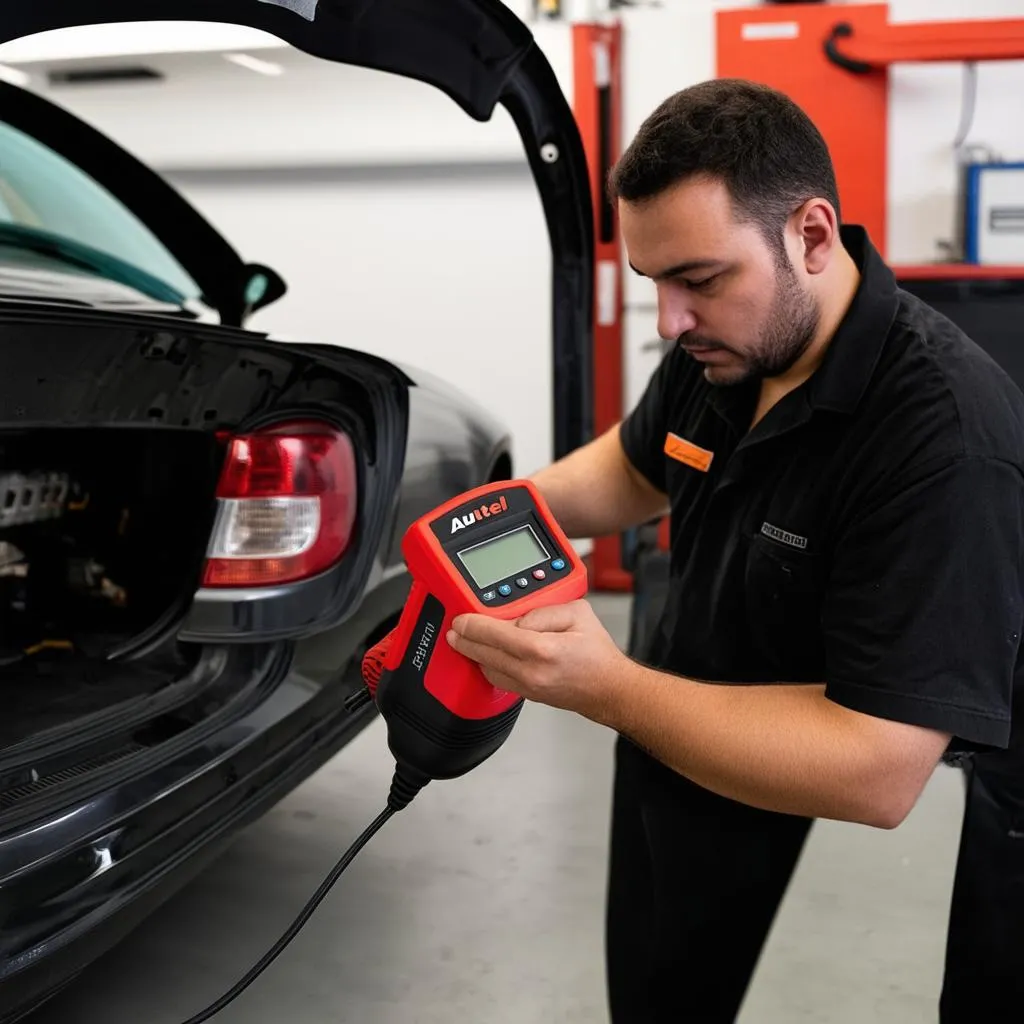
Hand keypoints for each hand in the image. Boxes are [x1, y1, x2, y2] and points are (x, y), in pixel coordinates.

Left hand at [446, 599, 632, 720]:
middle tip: (454, 630)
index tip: (462, 619)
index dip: (474, 625)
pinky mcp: (528, 695)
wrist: (610, 689)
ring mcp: (528, 687)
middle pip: (485, 654)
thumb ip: (544, 610)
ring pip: (488, 670)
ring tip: (465, 640)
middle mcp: (532, 672)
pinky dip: (488, 666)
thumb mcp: (577, 614)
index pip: (496, 634)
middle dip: (465, 640)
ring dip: (474, 654)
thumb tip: (518, 618)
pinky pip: (499, 680)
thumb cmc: (598, 655)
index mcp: (543, 649)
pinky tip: (485, 656)